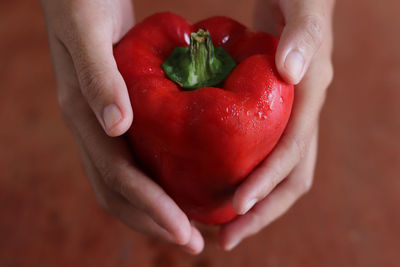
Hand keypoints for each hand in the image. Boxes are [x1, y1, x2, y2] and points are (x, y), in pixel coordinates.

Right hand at [40, 0, 202, 253]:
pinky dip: (154, 183)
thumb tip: (117, 127)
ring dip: (154, 210)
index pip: (118, 178)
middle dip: (155, 222)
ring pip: (122, 184)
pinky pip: (131, 160)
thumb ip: (99, 79)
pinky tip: (180, 185)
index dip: (151, 209)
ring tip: (189, 227)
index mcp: (82, 116)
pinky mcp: (116, 117)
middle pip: (118, 192)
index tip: (185, 232)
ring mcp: (101, 126)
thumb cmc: (81, 5)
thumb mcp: (89, 34)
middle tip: (193, 242)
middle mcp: (90, 129)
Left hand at [219, 0, 333, 249]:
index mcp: (310, 97)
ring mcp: (288, 117)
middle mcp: (302, 114)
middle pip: (291, 178)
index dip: (268, 182)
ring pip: (278, 173)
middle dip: (263, 212)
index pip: (292, 152)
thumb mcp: (302, 7)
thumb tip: (295, 73)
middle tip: (227, 239)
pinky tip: (218, 186)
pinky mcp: (271, 115)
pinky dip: (245, 178)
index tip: (237, 206)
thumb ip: (304, 36)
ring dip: (254, 205)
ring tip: (221, 227)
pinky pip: (263, 155)